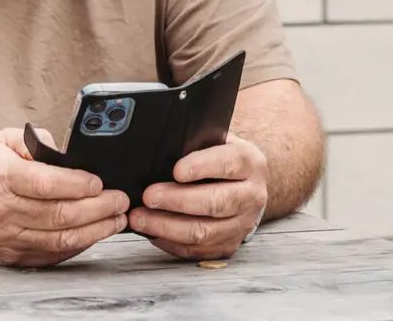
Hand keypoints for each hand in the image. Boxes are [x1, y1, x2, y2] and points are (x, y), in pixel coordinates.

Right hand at [0, 128, 129, 267]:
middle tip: (120, 201)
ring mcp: (6, 237)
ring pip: (60, 239)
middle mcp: (2, 210)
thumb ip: (37, 142)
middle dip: (98, 208)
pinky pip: (51, 254)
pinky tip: (93, 234)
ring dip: (95, 231)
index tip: (101, 182)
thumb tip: (69, 155)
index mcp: (1, 177)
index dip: (79, 185)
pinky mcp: (10, 255)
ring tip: (116, 220)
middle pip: (60, 214)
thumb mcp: (2, 140)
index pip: (47, 184)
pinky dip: (77, 245)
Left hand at [130, 135, 268, 260]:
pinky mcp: (230, 244)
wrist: (244, 184)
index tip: (176, 170)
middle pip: (217, 202)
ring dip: (168, 226)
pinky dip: (172, 243)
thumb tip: (158, 152)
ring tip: (141, 218)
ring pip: (206, 232)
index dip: (202, 166)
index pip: (229, 163)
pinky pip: (199, 250)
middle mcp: (251, 195)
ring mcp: (243, 223)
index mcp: (250, 163)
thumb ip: (195, 144)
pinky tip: (153, 233)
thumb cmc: (221, 160)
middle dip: (178, 201)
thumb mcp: (215, 142)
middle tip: (149, 196)